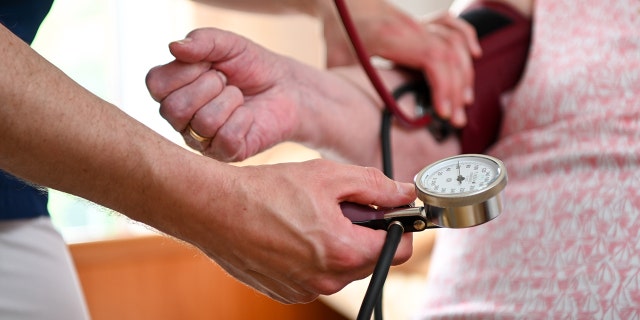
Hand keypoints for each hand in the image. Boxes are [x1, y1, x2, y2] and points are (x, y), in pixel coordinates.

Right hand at [146, 28, 309, 161]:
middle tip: (226, 81)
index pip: (156, 85)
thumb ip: (202, 41)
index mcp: (171, 91)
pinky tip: (248, 115)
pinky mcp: (226, 154)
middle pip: (174, 108)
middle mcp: (180, 119)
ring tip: (239, 97)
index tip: (209, 64)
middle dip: (209, 86)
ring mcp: (201, 140)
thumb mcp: (228, 44)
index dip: (185, 70)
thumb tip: (174, 47)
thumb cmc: (251, 66)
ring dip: (230, 101)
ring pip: (203, 123)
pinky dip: (243, 119)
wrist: (287, 87)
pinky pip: (226, 138)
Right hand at [185, 159, 415, 302]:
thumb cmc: (268, 191)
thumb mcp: (329, 176)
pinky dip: (313, 256)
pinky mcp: (285, 292)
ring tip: (311, 217)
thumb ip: (376, 185)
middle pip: (371, 259)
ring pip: (342, 268)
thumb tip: (405, 193)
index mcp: (345, 252)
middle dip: (366, 233)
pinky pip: (315, 276)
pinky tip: (292, 232)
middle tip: (341, 206)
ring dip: (338, 244)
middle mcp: (328, 280)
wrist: (215, 210)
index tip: (391, 210)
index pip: (401, 249)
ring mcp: (305, 290)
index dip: (401, 226)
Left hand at [320, 1, 481, 126]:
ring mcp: (419, 23)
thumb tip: (352, 112)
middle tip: (455, 120)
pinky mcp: (422, 22)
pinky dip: (467, 39)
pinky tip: (475, 56)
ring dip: (464, 73)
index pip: (432, 58)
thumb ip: (347, 84)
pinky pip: (453, 25)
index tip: (443, 112)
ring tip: (463, 102)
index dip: (443, 86)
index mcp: (391, 35)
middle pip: (450, 55)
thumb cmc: (338, 29)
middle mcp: (412, 27)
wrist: (340, 0)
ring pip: (456, 43)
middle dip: (457, 90)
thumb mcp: (337, 60)